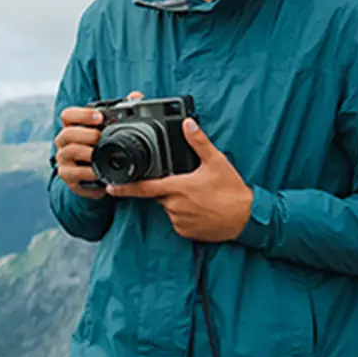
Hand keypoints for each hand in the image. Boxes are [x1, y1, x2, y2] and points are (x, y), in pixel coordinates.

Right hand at [55, 91, 142, 199]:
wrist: (100, 178)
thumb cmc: (104, 150)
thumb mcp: (112, 132)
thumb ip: (122, 112)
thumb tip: (135, 95)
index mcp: (73, 127)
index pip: (68, 115)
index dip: (82, 114)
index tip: (100, 117)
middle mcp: (64, 142)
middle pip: (67, 133)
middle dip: (86, 134)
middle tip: (100, 137)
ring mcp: (64, 159)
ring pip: (69, 151)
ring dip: (86, 152)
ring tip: (99, 154)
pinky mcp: (67, 176)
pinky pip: (73, 173)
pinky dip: (87, 172)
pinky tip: (98, 172)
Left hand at [105, 117, 253, 240]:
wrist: (247, 219)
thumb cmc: (232, 191)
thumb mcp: (217, 162)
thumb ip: (199, 143)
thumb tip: (188, 124)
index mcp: (178, 188)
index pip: (144, 188)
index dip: (125, 188)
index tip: (110, 188)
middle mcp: (175, 206)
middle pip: (159, 195)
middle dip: (166, 188)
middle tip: (187, 184)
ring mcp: (179, 221)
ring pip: (169, 208)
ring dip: (177, 202)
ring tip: (199, 197)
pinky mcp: (186, 232)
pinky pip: (178, 221)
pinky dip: (184, 214)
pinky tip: (201, 209)